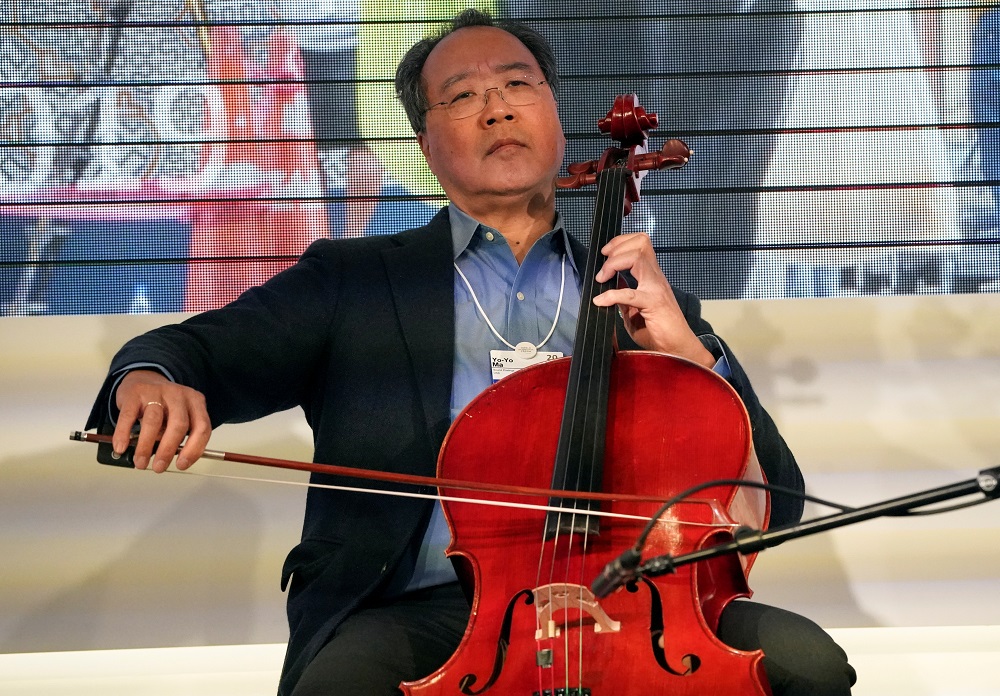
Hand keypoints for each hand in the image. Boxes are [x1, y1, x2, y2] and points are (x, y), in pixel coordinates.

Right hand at [112, 369, 211, 472]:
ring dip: (146, 446)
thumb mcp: (179, 415)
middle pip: (178, 425)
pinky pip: (128, 416)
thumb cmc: (164, 405)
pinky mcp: (134, 394)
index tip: (181, 464)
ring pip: (153, 421)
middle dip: (168, 450)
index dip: (194, 449)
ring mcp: (156, 392)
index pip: (202, 427)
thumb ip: (179, 435)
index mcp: (195, 402)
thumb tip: (168, 459)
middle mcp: (178, 395)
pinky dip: (124, 434)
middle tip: (159, 467)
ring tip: (141, 462)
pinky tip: (121, 447)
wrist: (144, 378)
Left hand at [592, 232, 714, 368]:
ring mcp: (656, 288)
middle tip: (603, 262)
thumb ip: (624, 298)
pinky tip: (601, 301)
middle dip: (617, 246)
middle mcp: (655, 278)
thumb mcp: (634, 312)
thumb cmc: (660, 332)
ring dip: (614, 263)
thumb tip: (609, 289)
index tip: (606, 253)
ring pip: (637, 257)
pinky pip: (630, 293)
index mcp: (652, 277)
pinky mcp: (654, 303)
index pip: (641, 245)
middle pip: (641, 244)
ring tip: (602, 278)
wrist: (678, 350)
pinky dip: (612, 295)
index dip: (621, 242)